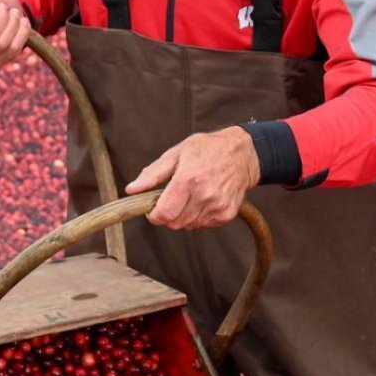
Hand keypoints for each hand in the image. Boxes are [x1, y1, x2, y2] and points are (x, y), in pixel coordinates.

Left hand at [126, 127, 261, 229]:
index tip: (154, 208)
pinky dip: (198, 217)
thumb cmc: (208, 149)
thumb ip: (152, 174)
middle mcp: (205, 195)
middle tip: (173, 198)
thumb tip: (131, 189)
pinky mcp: (226, 214)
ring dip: (183, 216)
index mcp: (188, 179)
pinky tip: (203, 200)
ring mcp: (217, 206)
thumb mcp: (177, 154)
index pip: (164, 214)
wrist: (243, 154)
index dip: (154, 215)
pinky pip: (203, 225)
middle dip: (168, 215)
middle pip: (175, 223)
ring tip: (190, 196)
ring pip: (188, 225)